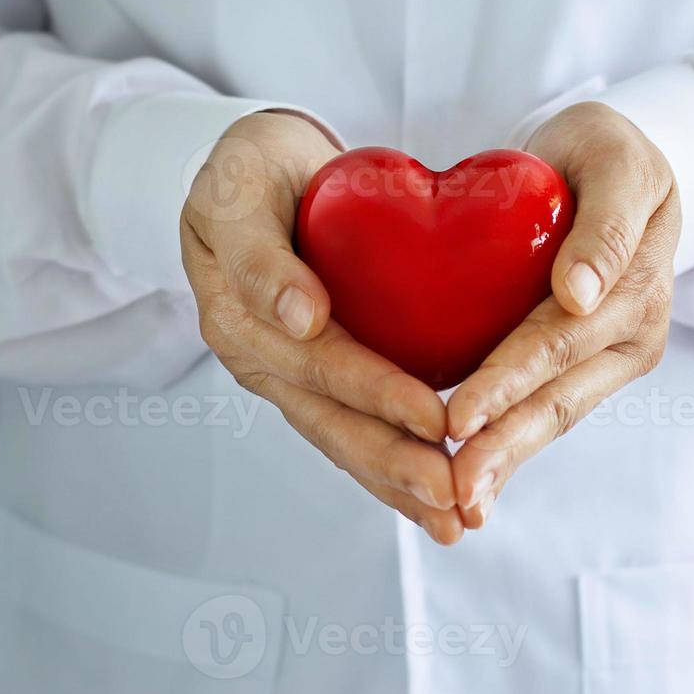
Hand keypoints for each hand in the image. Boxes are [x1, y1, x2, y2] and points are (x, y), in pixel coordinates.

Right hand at [181, 111, 462, 544]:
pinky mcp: (314, 371)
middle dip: (397, 464)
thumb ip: (261, 256)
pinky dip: (390, 460)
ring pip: (343, 437)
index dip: (379, 395)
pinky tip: (431, 491)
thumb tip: (300, 318)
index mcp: (242, 318)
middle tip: (456, 499)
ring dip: (397, 482)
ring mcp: (286, 371)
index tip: (437, 419)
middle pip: (333, 421)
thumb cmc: (246, 173)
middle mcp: (262, 358)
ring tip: (453, 521)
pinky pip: (351, 423)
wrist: (249, 172)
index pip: (321, 365)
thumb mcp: (238, 193)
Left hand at [446, 102, 680, 526]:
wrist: (611, 165)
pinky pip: (546, 410)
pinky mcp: (587, 366)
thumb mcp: (616, 160)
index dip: (508, 381)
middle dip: (503, 446)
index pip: (559, 341)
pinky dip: (511, 447)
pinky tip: (473, 482)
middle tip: (452, 489)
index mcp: (637, 286)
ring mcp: (612, 356)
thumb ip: (607, 222)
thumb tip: (583, 294)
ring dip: (505, 460)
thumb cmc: (605, 151)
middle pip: (557, 397)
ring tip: (458, 503)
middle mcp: (632, 334)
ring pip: (552, 417)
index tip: (458, 418)